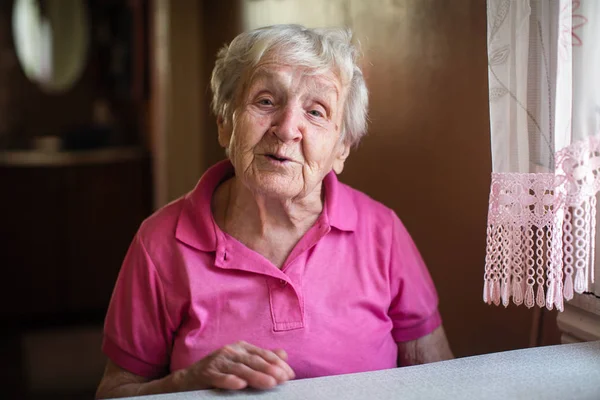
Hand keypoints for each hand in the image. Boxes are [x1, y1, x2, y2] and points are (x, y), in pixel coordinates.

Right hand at [178, 341, 294, 390]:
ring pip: (240, 369)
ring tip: (270, 383)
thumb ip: (262, 358)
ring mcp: (218, 361)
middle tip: (283, 379)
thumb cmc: (220, 371)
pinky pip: (219, 377)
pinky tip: (240, 385)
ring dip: (256, 376)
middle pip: (254, 360)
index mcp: (241, 348)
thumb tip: (284, 355)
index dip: (277, 364)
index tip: (290, 375)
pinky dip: (230, 380)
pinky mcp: (206, 373)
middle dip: (270, 369)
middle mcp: (230, 351)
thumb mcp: (242, 363)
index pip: (263, 354)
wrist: (189, 379)